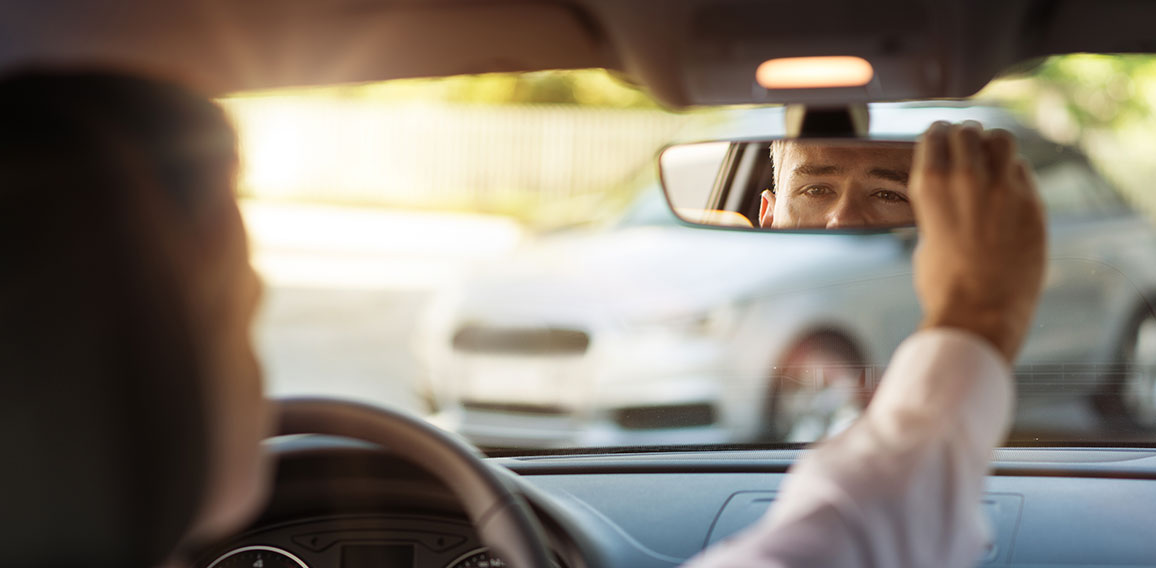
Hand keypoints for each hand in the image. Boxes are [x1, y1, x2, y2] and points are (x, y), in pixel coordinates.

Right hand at [910, 122, 1046, 362]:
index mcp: (930, 184)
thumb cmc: (943, 283)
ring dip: (993, 145)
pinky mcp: (1032, 204)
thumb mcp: (926, 236)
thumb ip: (938, 208)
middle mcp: (967, 178)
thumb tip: (949, 197)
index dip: (938, 135)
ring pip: (1001, 139)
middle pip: (968, 131)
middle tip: (966, 146)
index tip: (941, 138)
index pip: (935, 135)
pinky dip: (1013, 174)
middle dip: (965, 137)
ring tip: (991, 158)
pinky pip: (1022, 171)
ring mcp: (1003, 188)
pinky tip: (1007, 188)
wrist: (979, 311)